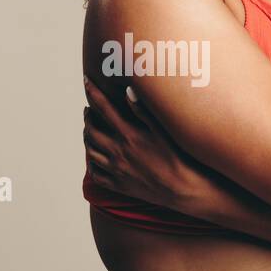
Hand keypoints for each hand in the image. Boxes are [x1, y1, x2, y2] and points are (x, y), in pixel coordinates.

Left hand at [82, 76, 211, 209]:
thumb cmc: (179, 157)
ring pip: (90, 151)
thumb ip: (144, 111)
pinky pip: (96, 174)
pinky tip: (95, 159)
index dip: (93, 93)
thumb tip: (128, 91)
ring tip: (89, 131)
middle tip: (89, 110)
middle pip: (91, 130)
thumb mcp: (164, 130)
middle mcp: (118, 152)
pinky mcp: (119, 185)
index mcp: (129, 134)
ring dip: (87, 138)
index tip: (86, 81)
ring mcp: (116, 170)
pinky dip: (91, 164)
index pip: (104, 108)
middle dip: (88, 117)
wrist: (183, 189)